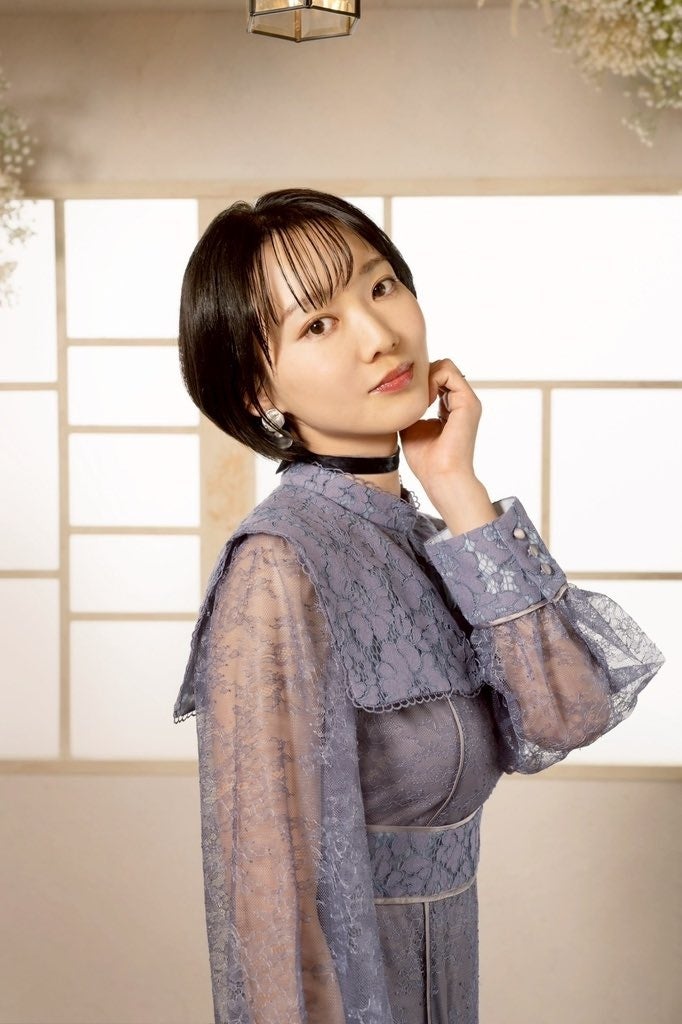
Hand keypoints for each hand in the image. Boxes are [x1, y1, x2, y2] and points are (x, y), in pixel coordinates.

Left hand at [400, 359, 496, 533]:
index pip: (436, 378)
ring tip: (418, 399)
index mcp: (451, 408)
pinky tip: (423, 399)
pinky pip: (448, 371)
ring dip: (426, 377)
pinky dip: (431, 379)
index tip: (408, 400)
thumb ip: (410, 406)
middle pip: (441, 368)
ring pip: (445, 366)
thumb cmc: (425, 458)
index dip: (419, 382)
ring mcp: (468, 401)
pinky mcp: (468, 402)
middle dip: (422, 376)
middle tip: (411, 396)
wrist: (440, 476)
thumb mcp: (411, 425)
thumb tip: (397, 390)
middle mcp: (462, 402)